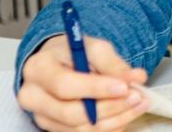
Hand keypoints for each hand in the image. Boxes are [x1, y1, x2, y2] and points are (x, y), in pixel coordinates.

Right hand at [17, 33, 149, 131]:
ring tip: (139, 105)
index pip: (65, 85)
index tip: (124, 87)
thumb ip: (113, 63)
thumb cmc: (74, 53)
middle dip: (109, 107)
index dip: (96, 89)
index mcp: (39, 69)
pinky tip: (126, 115)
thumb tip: (136, 78)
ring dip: (114, 120)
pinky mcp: (53, 128)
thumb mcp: (93, 47)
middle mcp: (32, 96)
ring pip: (78, 128)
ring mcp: (41, 116)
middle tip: (137, 97)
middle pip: (70, 113)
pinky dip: (108, 127)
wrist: (58, 63)